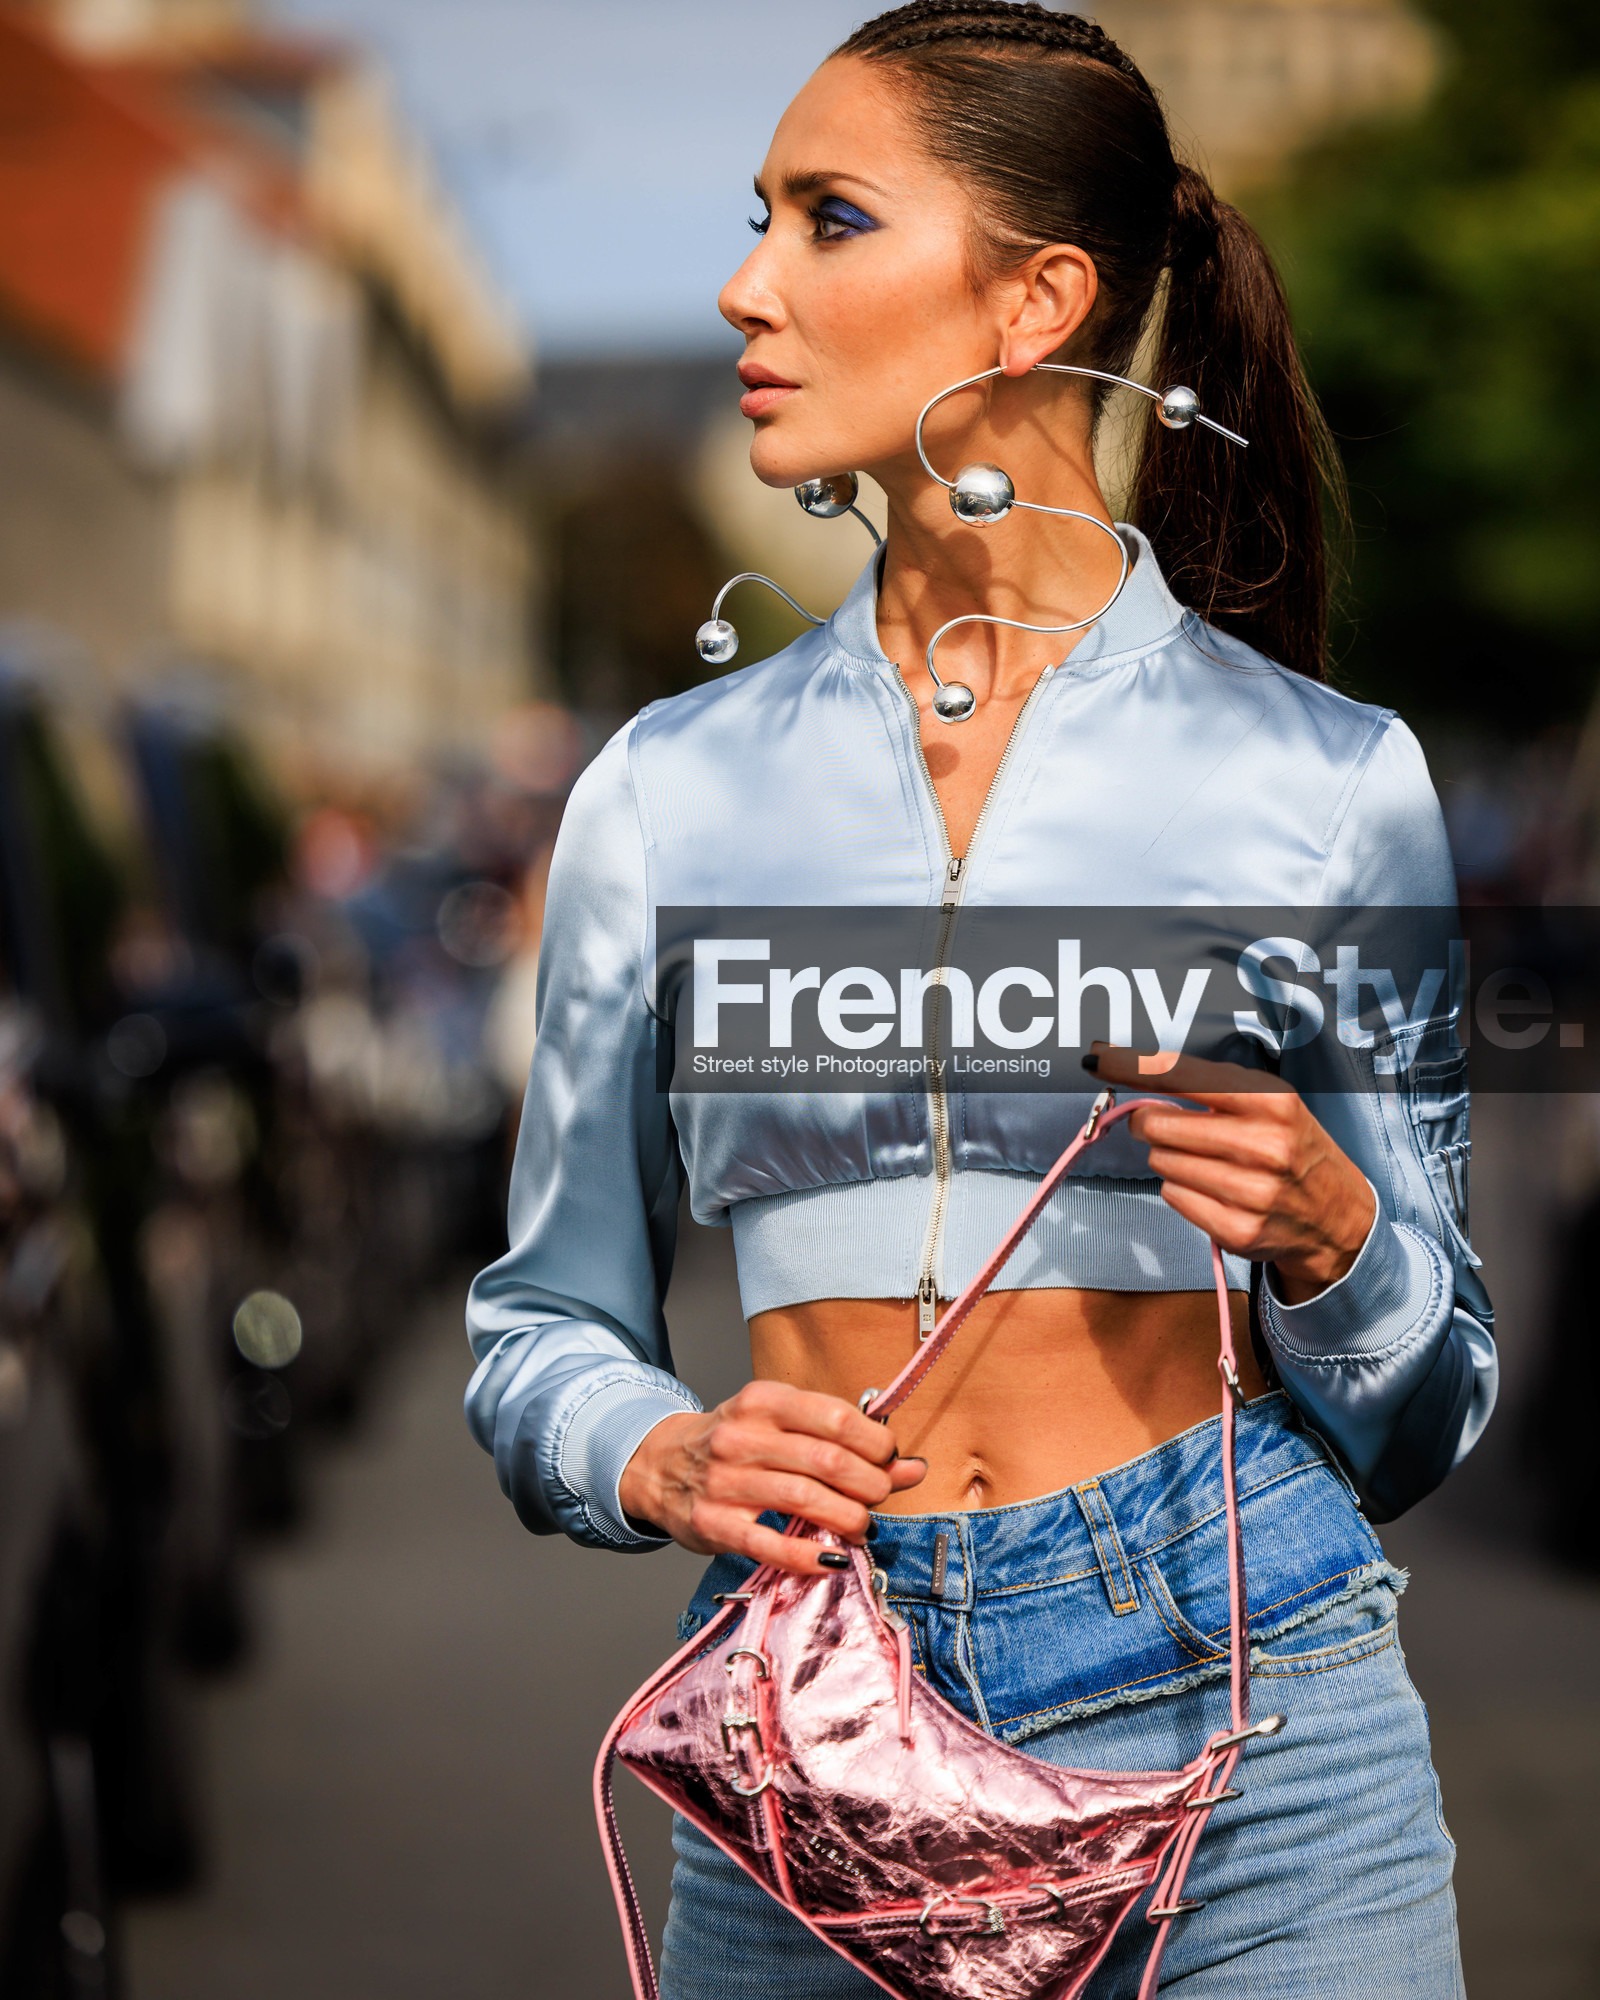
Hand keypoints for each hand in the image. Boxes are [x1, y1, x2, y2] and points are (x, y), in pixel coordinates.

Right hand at [618, 1381, 927, 1575]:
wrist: (661, 1465)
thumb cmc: (736, 1444)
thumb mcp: (782, 1426)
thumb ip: (845, 1444)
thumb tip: (912, 1467)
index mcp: (764, 1401)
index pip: (835, 1417)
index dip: (875, 1444)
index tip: (888, 1460)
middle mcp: (742, 1436)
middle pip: (826, 1460)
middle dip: (868, 1484)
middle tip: (878, 1498)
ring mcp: (724, 1481)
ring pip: (803, 1499)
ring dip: (847, 1519)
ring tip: (861, 1528)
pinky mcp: (713, 1523)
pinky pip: (768, 1543)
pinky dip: (807, 1556)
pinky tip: (830, 1560)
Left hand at [1088, 1043, 1376, 1302]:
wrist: (1338, 1218)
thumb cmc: (1293, 1148)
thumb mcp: (1270, 1104)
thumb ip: (1211, 1088)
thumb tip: (1136, 1071)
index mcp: (1271, 1101)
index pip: (1184, 1076)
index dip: (1133, 1068)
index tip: (1097, 1060)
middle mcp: (1265, 1145)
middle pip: (1159, 1125)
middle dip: (1151, 1123)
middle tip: (1163, 1125)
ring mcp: (1253, 1192)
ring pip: (1163, 1162)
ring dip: (1170, 1158)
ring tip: (1205, 1160)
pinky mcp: (1239, 1230)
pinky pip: (1173, 1197)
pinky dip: (1182, 1190)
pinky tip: (1211, 1189)